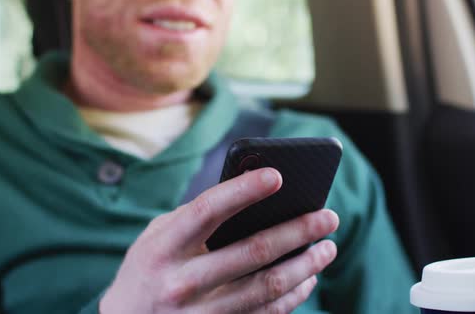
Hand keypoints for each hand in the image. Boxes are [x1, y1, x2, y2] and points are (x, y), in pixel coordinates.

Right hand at [100, 168, 339, 313]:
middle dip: (297, 230)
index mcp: (164, 247)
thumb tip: (249, 195)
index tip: (278, 175)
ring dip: (306, 265)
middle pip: (252, 251)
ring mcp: (200, 312)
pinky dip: (294, 295)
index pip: (208, 211)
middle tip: (328, 216)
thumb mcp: (156, 236)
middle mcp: (182, 281)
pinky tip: (308, 277)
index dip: (244, 191)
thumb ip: (193, 217)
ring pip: (267, 286)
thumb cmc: (147, 269)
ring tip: (328, 247)